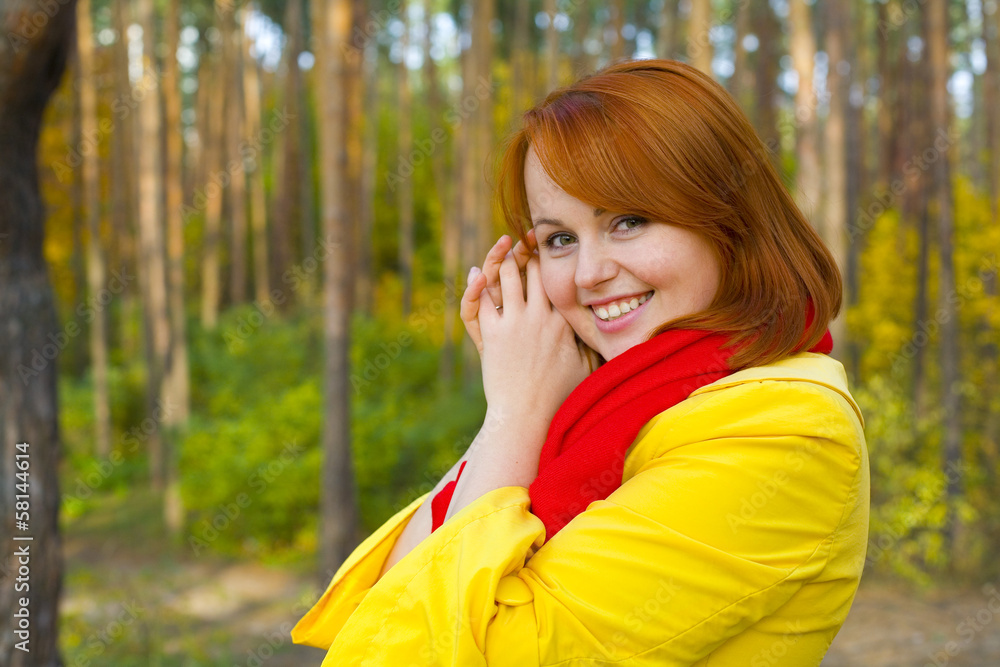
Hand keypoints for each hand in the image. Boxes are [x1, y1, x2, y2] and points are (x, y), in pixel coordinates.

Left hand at [461, 242, 591, 436]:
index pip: (558, 278)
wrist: (527, 418)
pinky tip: (476, 276)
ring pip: (506, 275)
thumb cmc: (558, 399)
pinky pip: (481, 299)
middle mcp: (541, 317)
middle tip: (522, 241)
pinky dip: (477, 284)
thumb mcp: (586, 369)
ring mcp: (515, 323)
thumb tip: (616, 333)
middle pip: (534, 268)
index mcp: (564, 322)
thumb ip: (595, 345)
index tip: (548, 247)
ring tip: (501, 250)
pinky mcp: (493, 334)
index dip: (551, 259)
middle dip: (527, 252)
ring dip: (501, 260)